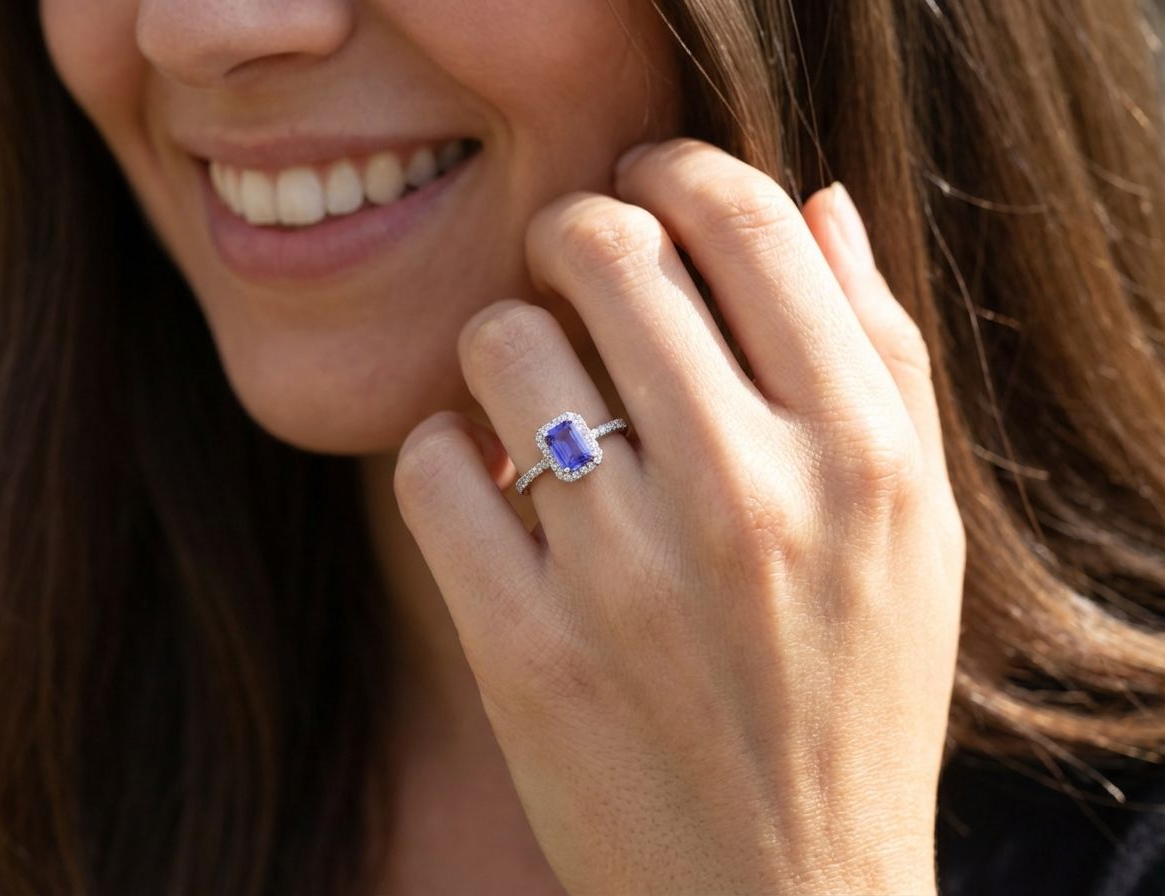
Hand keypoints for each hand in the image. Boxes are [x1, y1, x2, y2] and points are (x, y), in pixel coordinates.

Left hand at [395, 139, 964, 894]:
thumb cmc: (853, 697)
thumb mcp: (917, 527)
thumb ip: (879, 352)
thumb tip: (815, 202)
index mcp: (864, 455)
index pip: (745, 222)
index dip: (676, 166)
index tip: (646, 178)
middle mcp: (751, 499)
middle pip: (605, 250)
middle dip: (571, 234)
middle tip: (572, 271)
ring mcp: (628, 576)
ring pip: (502, 345)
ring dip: (506, 351)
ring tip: (538, 404)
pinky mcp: (524, 650)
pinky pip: (433, 468)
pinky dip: (447, 461)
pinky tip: (493, 496)